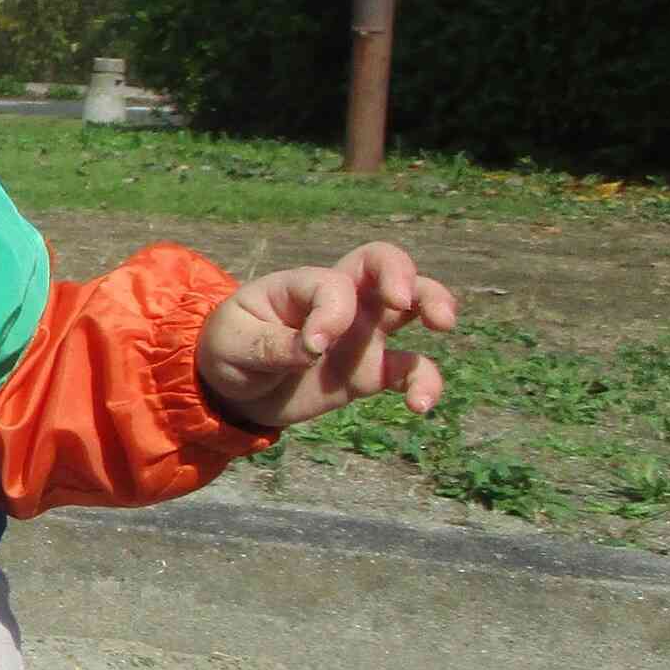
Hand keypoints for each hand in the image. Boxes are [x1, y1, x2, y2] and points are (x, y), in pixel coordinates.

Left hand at [197, 242, 458, 433]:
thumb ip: (271, 345)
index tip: (311, 347)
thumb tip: (313, 350)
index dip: (331, 312)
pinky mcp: (371, 371)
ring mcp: (361, 334)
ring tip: (441, 325)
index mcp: (302, 286)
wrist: (232, 389)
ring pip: (412, 304)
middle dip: (402, 274)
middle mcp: (340, 302)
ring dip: (434, 304)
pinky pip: (411, 369)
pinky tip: (419, 405)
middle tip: (403, 301)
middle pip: (384, 264)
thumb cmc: (229, 349)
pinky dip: (425, 383)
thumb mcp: (233, 345)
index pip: (333, 284)